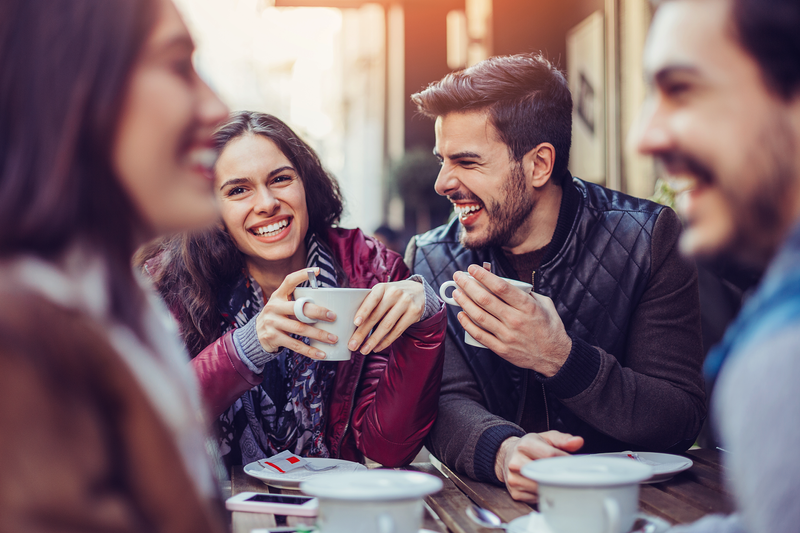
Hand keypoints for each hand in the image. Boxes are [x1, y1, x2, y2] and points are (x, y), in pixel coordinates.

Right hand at [255, 268, 337, 359]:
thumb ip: (298, 302)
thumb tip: (328, 301)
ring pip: (300, 329)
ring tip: (333, 338)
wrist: (256, 334)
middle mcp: (274, 307)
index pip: (289, 281)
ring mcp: (272, 323)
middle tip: (333, 317)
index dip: (302, 275)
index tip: (317, 271)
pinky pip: (295, 345)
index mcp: (278, 296)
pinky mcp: (273, 338)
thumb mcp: (282, 305)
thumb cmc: (278, 317)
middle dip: (318, 312)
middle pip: (299, 308)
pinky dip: (310, 351)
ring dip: (319, 335)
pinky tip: (322, 353)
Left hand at [347, 279, 424, 353]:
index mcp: (382, 287)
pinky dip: (386, 341)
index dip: (363, 311)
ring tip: (364, 350)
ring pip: (387, 326)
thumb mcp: (382, 293)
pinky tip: (377, 347)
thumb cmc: (392, 295)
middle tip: (352, 344)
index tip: (355, 323)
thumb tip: (354, 325)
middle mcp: (394, 293)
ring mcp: (405, 303)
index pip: (372, 299)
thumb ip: (370, 303)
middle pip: (376, 316)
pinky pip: (397, 331)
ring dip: (374, 340)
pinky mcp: (414, 313)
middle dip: (363, 332)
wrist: (418, 292)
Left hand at [450, 265, 571, 375]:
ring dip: (464, 302)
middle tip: (458, 277)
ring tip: (456, 293)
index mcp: (527, 306)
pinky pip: (480, 335)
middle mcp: (516, 320)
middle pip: (485, 299)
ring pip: (479, 316)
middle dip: (468, 285)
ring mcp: (507, 335)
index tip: (472, 268)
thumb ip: (528, 292)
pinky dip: (468, 324)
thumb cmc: (549, 328)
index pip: (500, 287)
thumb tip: (508, 282)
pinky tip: (461, 315)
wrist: (555, 356)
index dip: (484, 276)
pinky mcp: (502, 349)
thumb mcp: (545, 304)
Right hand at [495, 431, 583, 501]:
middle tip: (566, 474)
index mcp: (524, 445)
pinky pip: (536, 498)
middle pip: (545, 474)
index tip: (571, 463)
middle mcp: (516, 462)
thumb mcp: (545, 438)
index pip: (549, 455)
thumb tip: (578, 442)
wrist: (507, 455)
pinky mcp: (514, 492)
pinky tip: (543, 486)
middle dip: (559, 475)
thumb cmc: (529, 447)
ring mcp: (514, 478)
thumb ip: (562, 439)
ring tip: (555, 479)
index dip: (564, 460)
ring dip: (552, 486)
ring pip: (541, 488)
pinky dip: (543, 494)